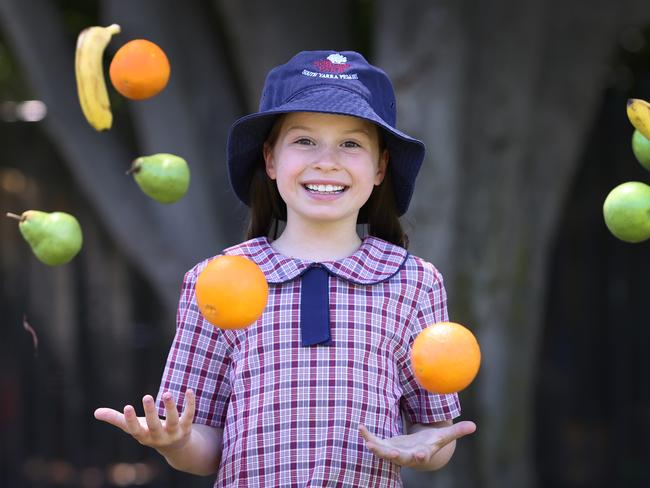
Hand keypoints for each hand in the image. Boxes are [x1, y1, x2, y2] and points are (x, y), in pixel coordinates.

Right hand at [94, 390, 195, 452]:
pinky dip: (190, 403)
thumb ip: (116, 419)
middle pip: (154, 425)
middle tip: (146, 396)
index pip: (135, 430)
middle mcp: (159, 436)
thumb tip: (95, 412)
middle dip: (151, 412)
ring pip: (174, 420)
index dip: (130, 420)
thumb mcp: (135, 427)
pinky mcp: (187, 427)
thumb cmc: (150, 432)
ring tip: (167, 393)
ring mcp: (174, 433)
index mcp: (143, 436)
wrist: (176, 448)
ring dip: (170, 408)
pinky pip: (189, 415)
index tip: (127, 407)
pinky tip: (189, 390)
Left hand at [358, 420, 475, 468]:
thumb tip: (474, 426)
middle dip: (392, 456)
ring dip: (376, 448)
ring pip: (383, 452)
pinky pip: (375, 442)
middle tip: (386, 453)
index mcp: (421, 453)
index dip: (421, 457)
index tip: (420, 455)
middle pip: (399, 458)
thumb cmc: (430, 442)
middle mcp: (406, 456)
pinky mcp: (385, 446)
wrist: (416, 451)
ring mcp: (394, 452)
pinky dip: (368, 435)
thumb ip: (456, 431)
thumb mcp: (442, 436)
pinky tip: (360, 427)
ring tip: (368, 442)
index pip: (422, 457)